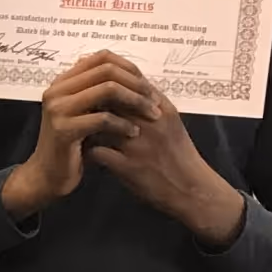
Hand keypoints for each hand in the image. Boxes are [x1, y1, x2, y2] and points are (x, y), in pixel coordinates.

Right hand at [0, 51, 148, 218]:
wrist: (49, 174)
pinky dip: (123, 124)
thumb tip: (132, 73)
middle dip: (136, 85)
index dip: (129, 67)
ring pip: (107, 90)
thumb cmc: (73, 143)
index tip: (147, 86)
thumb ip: (100, 92)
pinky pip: (102, 118)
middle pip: (107, 71)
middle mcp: (57, 90)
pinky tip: (133, 133)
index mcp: (63, 81)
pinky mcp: (63, 130)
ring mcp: (58, 109)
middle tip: (153, 101)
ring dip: (135, 101)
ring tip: (150, 115)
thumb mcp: (87, 112)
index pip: (101, 57)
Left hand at [82, 68, 248, 247]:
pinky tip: (86, 153)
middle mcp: (149, 123)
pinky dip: (87, 151)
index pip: (128, 84)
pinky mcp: (128, 167)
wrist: (191, 188)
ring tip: (82, 131)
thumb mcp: (170, 121)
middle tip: (80, 110)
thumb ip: (150, 103)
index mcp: (161, 109)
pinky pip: (96, 152)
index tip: (93, 90)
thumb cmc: (178, 153)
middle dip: (92, 104)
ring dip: (87, 127)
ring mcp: (138, 145)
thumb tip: (127, 82)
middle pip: (110, 100)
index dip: (106, 86)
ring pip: (98, 124)